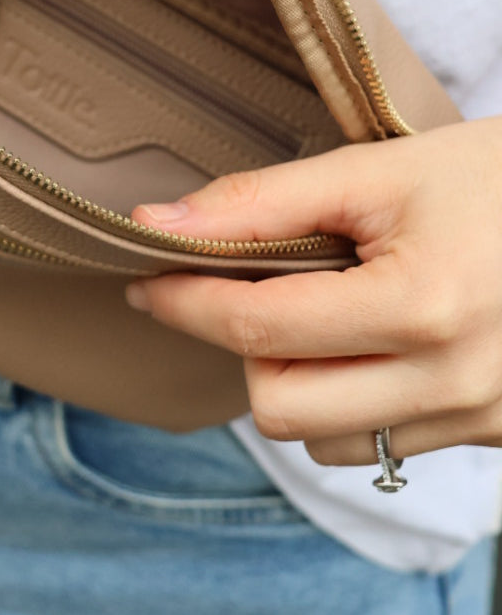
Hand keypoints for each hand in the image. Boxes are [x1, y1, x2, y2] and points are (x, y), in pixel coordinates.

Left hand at [125, 116, 501, 466]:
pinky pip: (383, 444)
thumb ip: (264, 202)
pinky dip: (353, 403)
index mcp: (422, 306)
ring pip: (324, 443)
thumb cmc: (497, 179)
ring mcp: (477, 418)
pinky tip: (375, 345)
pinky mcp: (490, 436)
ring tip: (330, 315)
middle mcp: (452, 379)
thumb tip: (156, 224)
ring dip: (299, 385)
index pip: (258, 329)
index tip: (148, 279)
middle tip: (261, 289)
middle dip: (249, 350)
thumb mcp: (382, 170)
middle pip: (279, 408)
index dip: (185, 302)